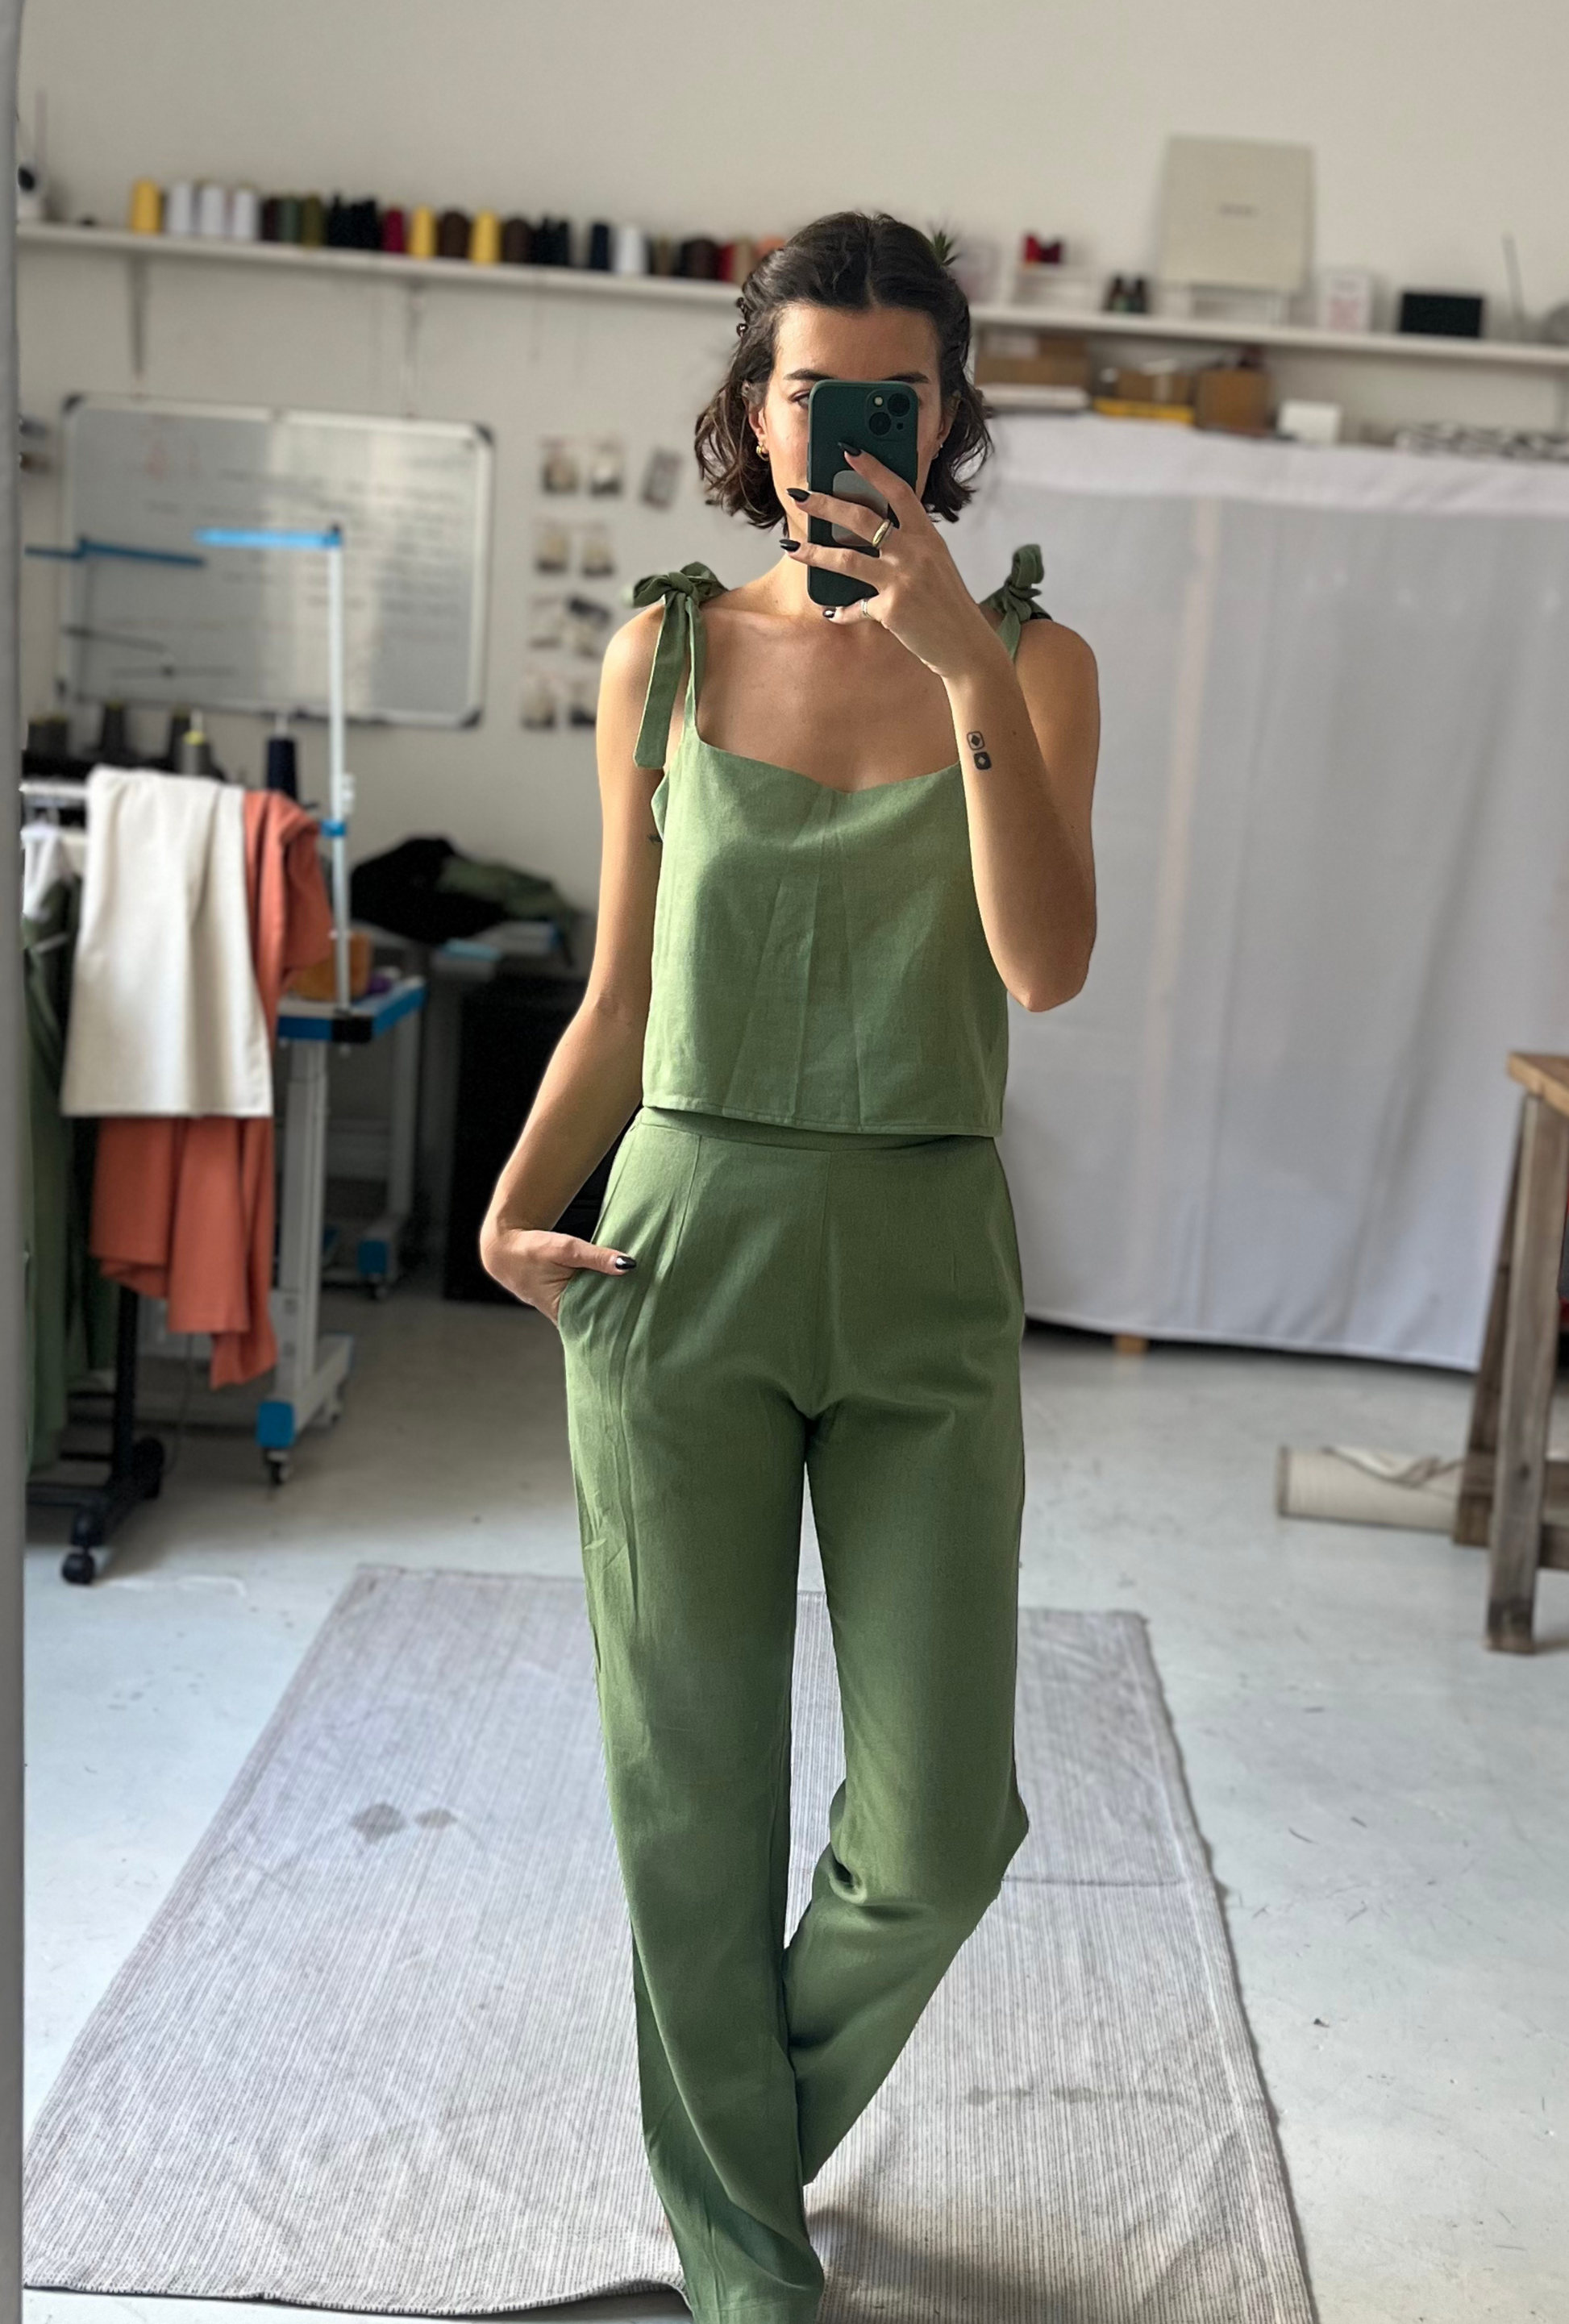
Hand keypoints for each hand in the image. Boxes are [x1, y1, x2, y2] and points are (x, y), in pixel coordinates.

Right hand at [478, 1223, 635, 1324]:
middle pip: (597, 1322)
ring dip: (609, 1308)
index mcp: (562, 1311)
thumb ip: (597, 1257)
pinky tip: (619, 1294)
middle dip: (619, 1319)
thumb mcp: (567, 1249)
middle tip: (649, 1317)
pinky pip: (586, 1304)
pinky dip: (599, 1299)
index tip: (642, 1326)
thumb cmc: (531, 1249)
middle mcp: (563, 1316)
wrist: (504, 1248)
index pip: (597, 1327)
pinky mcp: (564, 1300)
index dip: (619, 1326)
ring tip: (641, 1307)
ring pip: (592, 1313)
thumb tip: (629, 1264)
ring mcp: (563, 1310)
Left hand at [787, 447, 997, 679]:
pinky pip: (856, 606)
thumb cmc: (947, 603)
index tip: (849, 451)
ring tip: (791, 547)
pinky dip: (841, 611)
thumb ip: (909, 544)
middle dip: (825, 504)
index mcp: (927, 536)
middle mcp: (915, 552)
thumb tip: (869, 532)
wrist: (965, 644)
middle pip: (863, 519)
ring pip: (847, 559)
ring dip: (814, 552)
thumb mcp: (935, 563)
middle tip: (799, 496)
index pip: (899, 491)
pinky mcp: (891, 609)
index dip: (874, 469)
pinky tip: (830, 611)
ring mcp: (902, 579)